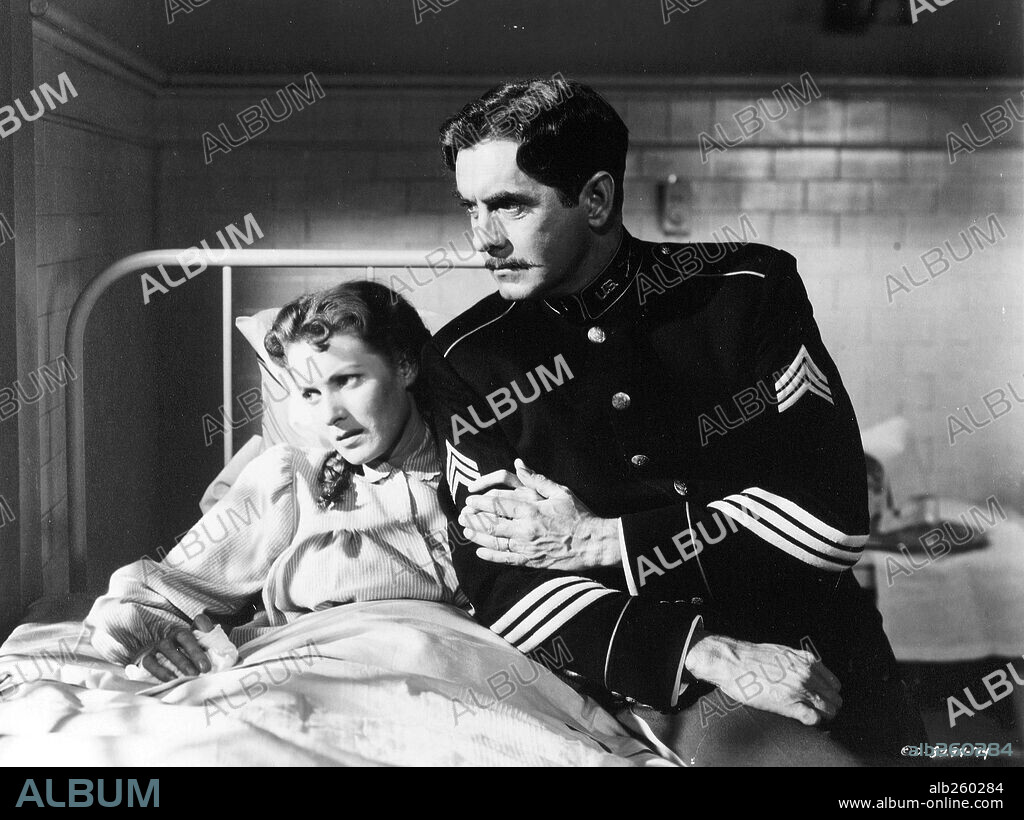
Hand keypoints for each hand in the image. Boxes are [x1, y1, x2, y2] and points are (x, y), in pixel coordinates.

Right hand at [139, 613, 214, 681]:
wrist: (158, 665)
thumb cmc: (188, 661)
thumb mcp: (201, 653)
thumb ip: (214, 652)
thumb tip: (232, 657)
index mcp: (190, 631)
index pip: (199, 621)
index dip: (204, 624)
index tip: (210, 632)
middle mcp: (174, 635)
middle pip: (184, 636)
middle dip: (195, 652)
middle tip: (206, 668)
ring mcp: (159, 645)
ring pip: (167, 648)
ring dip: (180, 661)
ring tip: (191, 675)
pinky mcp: (147, 657)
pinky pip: (151, 662)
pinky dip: (161, 671)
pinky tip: (172, 679)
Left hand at [459, 459, 620, 569]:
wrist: (593, 543)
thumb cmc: (578, 515)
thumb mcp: (560, 492)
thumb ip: (537, 479)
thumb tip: (519, 464)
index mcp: (531, 509)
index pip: (499, 505)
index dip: (481, 503)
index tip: (469, 500)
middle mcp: (526, 528)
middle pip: (492, 524)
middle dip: (474, 519)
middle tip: (462, 515)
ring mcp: (527, 546)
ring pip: (495, 542)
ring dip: (478, 537)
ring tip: (466, 531)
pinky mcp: (532, 561)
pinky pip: (507, 559)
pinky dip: (491, 557)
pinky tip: (480, 553)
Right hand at [684, 633, 842, 725]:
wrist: (733, 661)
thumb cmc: (752, 656)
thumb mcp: (783, 652)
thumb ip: (801, 662)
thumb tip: (810, 673)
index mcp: (807, 661)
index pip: (834, 684)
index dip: (829, 693)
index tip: (822, 698)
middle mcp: (807, 675)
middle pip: (834, 698)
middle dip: (829, 706)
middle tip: (818, 710)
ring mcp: (799, 690)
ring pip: (828, 710)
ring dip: (822, 715)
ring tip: (811, 715)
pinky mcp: (788, 704)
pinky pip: (813, 719)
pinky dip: (812, 721)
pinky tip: (803, 719)